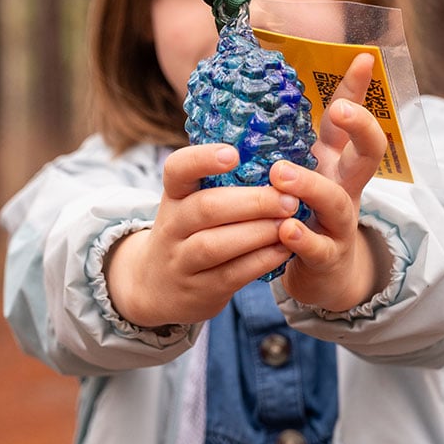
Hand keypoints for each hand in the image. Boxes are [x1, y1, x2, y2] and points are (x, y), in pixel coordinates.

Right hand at [105, 144, 298, 326]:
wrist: (156, 288)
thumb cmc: (187, 235)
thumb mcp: (188, 205)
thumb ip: (218, 184)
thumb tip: (275, 157)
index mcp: (173, 196)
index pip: (177, 169)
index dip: (202, 159)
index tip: (233, 154)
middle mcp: (172, 226)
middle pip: (205, 208)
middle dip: (251, 202)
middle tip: (287, 199)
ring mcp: (182, 260)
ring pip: (215, 245)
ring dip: (257, 232)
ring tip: (288, 223)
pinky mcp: (200, 290)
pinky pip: (232, 274)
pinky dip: (261, 260)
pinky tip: (284, 249)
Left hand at [271, 53, 388, 310]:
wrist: (326, 276)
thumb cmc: (304, 214)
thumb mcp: (300, 174)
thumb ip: (281, 142)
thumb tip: (250, 96)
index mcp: (334, 163)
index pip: (347, 121)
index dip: (357, 90)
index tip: (363, 56)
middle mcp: (344, 188)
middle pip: (367, 154)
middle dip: (360, 128)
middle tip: (339, 110)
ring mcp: (339, 223)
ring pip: (336, 201)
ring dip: (310, 185)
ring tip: (279, 174)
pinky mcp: (327, 256)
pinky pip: (318, 247)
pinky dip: (302, 238)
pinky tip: (286, 229)